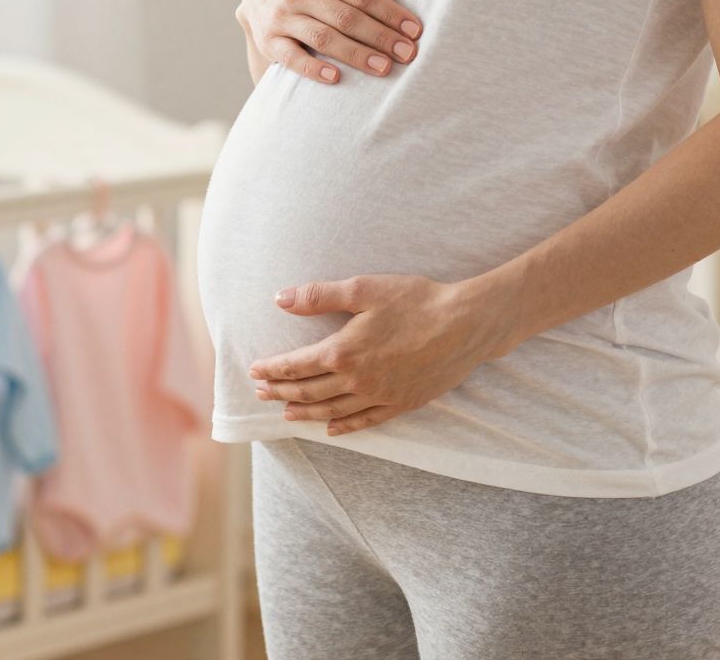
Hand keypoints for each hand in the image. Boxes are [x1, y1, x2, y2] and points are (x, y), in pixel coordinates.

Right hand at [238, 0, 422, 83]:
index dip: (391, 13)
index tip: (414, 30)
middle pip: (347, 17)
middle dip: (381, 37)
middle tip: (408, 54)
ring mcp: (282, 16)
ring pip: (324, 38)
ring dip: (356, 54)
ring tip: (384, 68)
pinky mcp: (269, 40)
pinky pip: (292, 58)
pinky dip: (313, 69)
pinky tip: (337, 78)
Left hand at [248, 274, 519, 433]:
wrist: (465, 325)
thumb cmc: (416, 301)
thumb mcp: (365, 289)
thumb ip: (320, 296)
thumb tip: (281, 299)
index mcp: (343, 351)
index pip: (296, 366)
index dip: (273, 370)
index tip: (255, 372)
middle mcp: (356, 380)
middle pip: (309, 392)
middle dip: (282, 392)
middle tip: (262, 394)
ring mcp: (379, 396)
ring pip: (332, 411)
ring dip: (306, 413)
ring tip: (287, 415)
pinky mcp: (401, 403)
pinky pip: (365, 421)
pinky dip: (344, 427)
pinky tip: (333, 429)